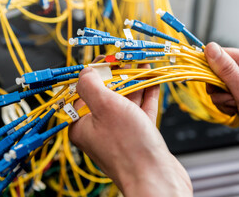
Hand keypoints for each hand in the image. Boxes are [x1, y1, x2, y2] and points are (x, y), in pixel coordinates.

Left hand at [68, 65, 191, 196]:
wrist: (157, 179)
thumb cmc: (129, 147)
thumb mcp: (105, 106)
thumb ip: (91, 85)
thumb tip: (86, 71)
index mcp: (82, 125)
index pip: (84, 92)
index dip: (95, 73)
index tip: (106, 59)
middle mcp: (98, 130)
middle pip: (106, 95)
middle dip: (118, 75)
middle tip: (127, 59)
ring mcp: (119, 133)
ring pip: (125, 101)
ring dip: (135, 82)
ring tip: (142, 64)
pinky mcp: (138, 137)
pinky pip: (140, 111)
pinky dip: (146, 95)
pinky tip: (152, 80)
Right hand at [205, 42, 238, 138]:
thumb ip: (226, 69)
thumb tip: (210, 47)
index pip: (221, 54)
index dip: (211, 68)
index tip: (212, 84)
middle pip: (218, 71)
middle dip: (219, 89)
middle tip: (231, 99)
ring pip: (220, 85)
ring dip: (223, 99)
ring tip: (237, 106)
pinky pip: (226, 93)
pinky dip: (228, 103)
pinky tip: (238, 109)